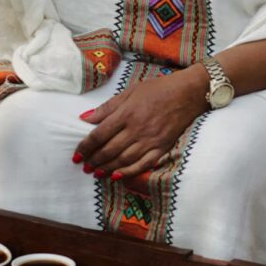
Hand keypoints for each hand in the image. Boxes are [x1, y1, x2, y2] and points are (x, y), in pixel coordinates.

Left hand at [73, 67, 209, 179]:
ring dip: (107, 168)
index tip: (77, 155)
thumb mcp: (129, 92)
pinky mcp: (163, 147)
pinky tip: (117, 176)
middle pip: (109, 150)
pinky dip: (129, 172)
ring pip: (124, 159)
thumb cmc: (158, 89)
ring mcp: (150, 139)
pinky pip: (143, 164)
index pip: (99, 135)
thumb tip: (84, 118)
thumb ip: (107, 108)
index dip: (85, 147)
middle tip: (84, 167)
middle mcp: (137, 129)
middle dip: (94, 161)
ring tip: (96, 173)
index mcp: (126, 114)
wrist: (189, 92)